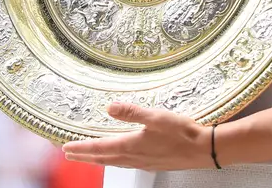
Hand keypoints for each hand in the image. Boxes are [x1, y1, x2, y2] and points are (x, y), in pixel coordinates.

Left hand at [61, 102, 215, 170]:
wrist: (205, 150)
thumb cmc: (183, 133)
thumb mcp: (156, 116)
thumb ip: (132, 112)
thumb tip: (110, 107)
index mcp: (131, 146)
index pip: (99, 147)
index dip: (81, 148)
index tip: (66, 147)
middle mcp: (134, 158)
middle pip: (102, 158)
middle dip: (84, 156)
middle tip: (69, 153)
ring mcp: (143, 163)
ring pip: (113, 162)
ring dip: (98, 159)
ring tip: (88, 156)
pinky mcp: (152, 164)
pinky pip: (125, 164)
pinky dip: (114, 160)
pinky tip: (118, 157)